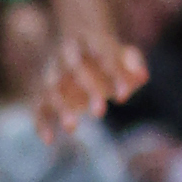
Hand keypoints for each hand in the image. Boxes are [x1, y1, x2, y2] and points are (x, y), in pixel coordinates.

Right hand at [32, 11, 148, 140]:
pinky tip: (49, 140)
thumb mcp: (123, 55)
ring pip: (52, 87)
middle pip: (75, 69)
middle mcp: (67, 54)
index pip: (104, 55)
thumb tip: (143, 77)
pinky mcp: (42, 90)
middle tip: (100, 112)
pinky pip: (38, 105)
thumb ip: (133, 64)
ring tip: (72, 128)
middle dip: (87, 89)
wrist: (75, 43)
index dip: (113, 74)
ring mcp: (52, 71)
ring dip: (61, 107)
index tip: (124, 96)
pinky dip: (41, 122)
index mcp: (90, 40)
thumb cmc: (106, 56)